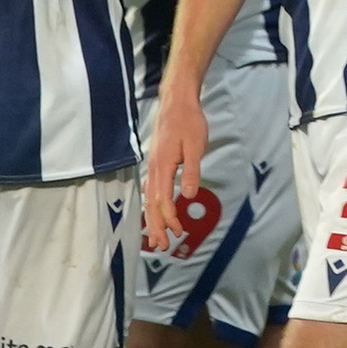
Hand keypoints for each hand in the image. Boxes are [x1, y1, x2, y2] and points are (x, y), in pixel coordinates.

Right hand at [142, 76, 211, 249]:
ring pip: (150, 198)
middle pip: (152, 204)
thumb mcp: (196, 146)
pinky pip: (151, 189)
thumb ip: (191, 171)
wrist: (177, 101)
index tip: (179, 232)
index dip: (170, 218)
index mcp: (163, 166)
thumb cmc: (189, 122)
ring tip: (156, 237)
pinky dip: (152, 205)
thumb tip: (188, 196)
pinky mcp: (156, 162)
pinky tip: (155, 212)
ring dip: (153, 219)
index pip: (163, 200)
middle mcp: (154, 168)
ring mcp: (153, 165)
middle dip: (156, 226)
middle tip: (161, 246)